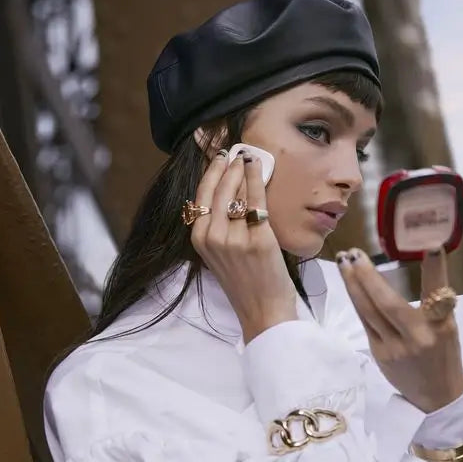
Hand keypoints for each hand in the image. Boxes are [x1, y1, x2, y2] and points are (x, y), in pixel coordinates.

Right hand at [189, 150, 297, 342]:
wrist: (263, 311)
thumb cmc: (245, 282)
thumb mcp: (220, 253)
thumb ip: (218, 226)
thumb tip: (228, 190)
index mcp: (199, 240)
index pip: (201, 196)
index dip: (209, 172)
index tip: (217, 157)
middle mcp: (212, 237)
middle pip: (217, 190)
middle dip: (225, 166)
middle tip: (233, 150)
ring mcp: (234, 239)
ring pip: (236, 193)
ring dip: (241, 170)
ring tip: (247, 157)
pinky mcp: (258, 240)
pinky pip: (257, 202)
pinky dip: (257, 180)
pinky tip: (259, 168)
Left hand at [335, 247, 462, 412]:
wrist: (438, 396)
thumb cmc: (444, 353)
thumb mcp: (448, 325)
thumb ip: (436, 297)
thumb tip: (428, 253)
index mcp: (441, 328)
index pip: (438, 295)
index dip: (435, 271)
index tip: (431, 246)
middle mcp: (418, 338)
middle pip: (388, 304)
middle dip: (368, 276)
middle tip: (355, 253)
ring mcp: (394, 348)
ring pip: (368, 312)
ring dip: (353, 285)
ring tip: (344, 261)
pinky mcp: (379, 354)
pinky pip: (365, 322)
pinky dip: (357, 300)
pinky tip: (350, 283)